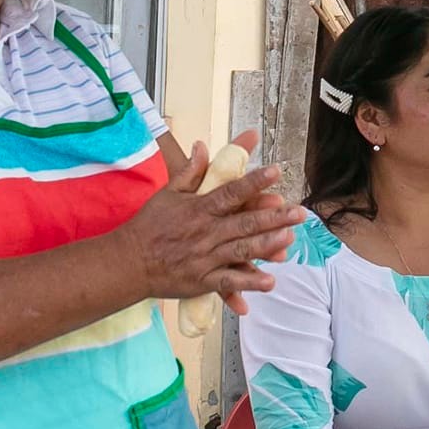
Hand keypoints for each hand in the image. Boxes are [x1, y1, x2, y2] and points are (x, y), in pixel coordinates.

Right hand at [125, 134, 304, 314]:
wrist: (128, 261)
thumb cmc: (149, 225)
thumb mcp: (168, 193)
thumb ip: (190, 172)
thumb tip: (202, 145)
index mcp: (199, 209)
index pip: (232, 192)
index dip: (255, 181)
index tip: (276, 172)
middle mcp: (206, 232)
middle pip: (245, 222)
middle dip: (275, 216)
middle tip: (300, 212)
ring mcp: (205, 258)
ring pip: (242, 250)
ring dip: (268, 245)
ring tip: (291, 238)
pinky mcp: (202, 281)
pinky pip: (229, 282)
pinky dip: (249, 283)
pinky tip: (270, 281)